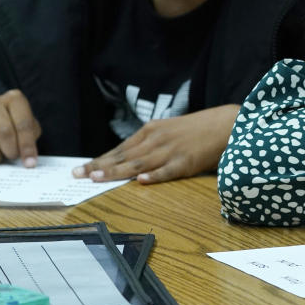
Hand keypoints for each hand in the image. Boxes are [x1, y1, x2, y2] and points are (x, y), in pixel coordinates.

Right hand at [0, 89, 41, 166]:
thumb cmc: (14, 122)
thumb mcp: (29, 125)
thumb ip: (31, 138)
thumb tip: (28, 160)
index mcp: (14, 98)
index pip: (23, 124)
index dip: (27, 146)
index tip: (29, 163)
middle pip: (4, 132)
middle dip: (11, 150)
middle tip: (13, 157)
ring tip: (0, 157)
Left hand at [72, 104, 240, 183]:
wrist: (225, 123)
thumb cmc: (196, 129)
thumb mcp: (168, 130)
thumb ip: (149, 143)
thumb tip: (126, 159)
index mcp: (151, 131)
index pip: (119, 149)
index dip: (99, 160)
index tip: (80, 170)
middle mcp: (157, 139)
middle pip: (124, 156)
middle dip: (100, 166)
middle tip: (79, 176)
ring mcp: (171, 151)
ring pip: (139, 163)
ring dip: (117, 172)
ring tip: (98, 179)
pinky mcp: (186, 162)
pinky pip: (168, 170)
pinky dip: (155, 175)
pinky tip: (142, 181)